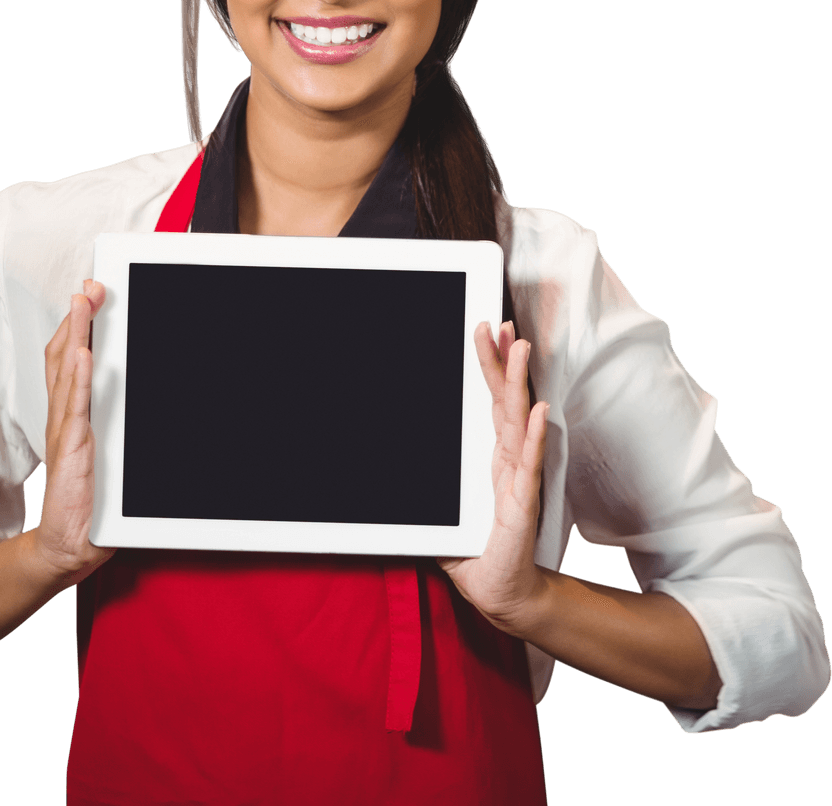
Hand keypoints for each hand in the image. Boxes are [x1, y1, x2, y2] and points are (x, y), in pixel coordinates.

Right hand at [31, 279, 115, 587]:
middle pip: (65, 356)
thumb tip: (138, 391)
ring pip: (67, 374)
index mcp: (73, 414)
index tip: (90, 295)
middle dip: (78, 319)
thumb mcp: (109, 451)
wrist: (71, 545)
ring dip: (76, 335)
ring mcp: (66, 431)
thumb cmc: (92, 500)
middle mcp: (65, 417)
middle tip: (90, 287)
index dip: (77, 325)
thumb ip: (116, 424)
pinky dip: (79, 380)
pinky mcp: (71, 451)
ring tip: (84, 304)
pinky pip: (75, 410)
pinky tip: (85, 355)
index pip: (70, 360)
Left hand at [437, 321, 550, 635]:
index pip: (491, 402)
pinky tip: (537, 412)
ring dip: (519, 384)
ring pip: (517, 421)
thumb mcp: (440, 510)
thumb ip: (419, 490)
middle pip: (504, 400)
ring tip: (521, 349)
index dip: (489, 367)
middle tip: (501, 325)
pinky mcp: (521, 504)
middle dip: (501, 361)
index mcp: (491, 456)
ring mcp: (517, 478)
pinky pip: (527, 465)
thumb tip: (380, 471)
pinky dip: (532, 437)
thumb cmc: (475, 549)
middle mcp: (506, 460)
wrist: (501, 592)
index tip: (488, 332)